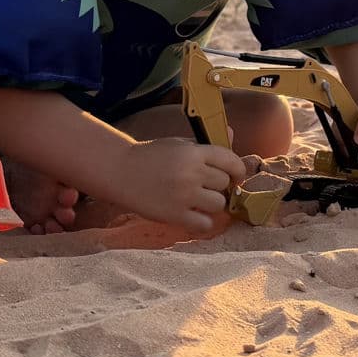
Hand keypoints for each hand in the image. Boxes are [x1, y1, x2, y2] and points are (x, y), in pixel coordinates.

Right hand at [123, 138, 247, 233]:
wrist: (120, 171)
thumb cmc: (151, 156)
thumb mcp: (178, 143)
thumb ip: (205, 143)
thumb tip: (231, 132)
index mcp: (194, 152)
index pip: (231, 161)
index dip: (237, 170)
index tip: (234, 176)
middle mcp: (191, 173)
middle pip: (224, 183)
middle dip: (218, 185)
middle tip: (205, 186)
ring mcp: (184, 195)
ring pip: (219, 204)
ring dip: (211, 203)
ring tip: (197, 200)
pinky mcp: (175, 215)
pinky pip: (205, 224)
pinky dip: (202, 221)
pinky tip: (193, 214)